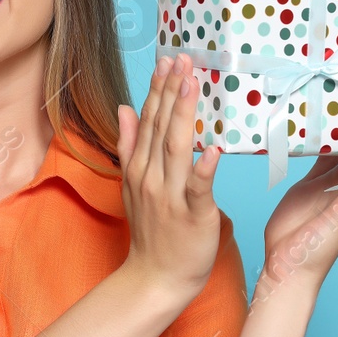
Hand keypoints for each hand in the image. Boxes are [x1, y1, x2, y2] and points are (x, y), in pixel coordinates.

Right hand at [115, 52, 222, 303]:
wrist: (155, 277)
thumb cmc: (152, 232)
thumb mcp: (133, 184)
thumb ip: (130, 145)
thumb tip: (124, 107)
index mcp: (140, 167)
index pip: (149, 120)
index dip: (159, 89)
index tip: (168, 60)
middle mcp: (151, 177)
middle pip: (162, 128)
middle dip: (172, 92)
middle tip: (183, 59)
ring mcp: (170, 196)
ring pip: (177, 149)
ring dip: (183, 115)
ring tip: (192, 85)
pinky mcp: (192, 216)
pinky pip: (198, 189)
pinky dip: (204, 170)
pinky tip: (213, 150)